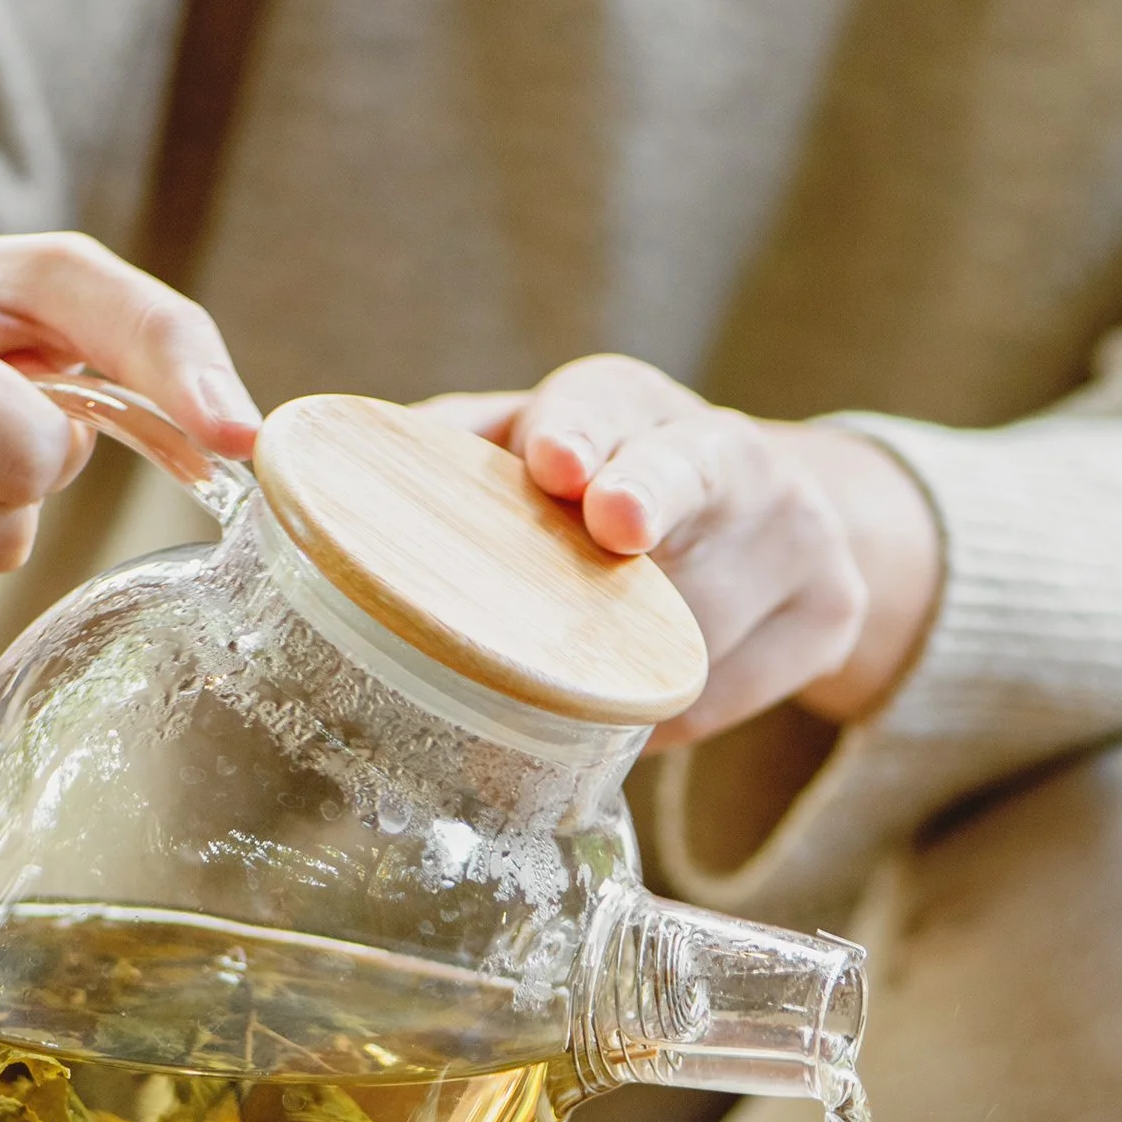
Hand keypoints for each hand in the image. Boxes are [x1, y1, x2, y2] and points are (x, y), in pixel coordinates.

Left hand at [427, 354, 939, 745]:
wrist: (775, 527)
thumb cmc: (605, 494)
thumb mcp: (531, 458)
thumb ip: (441, 460)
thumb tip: (289, 466)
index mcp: (630, 404)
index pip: (605, 405)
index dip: (579, 432)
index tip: (555, 464)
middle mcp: (731, 452)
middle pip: (694, 477)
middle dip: (651, 494)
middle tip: (615, 523)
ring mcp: (798, 534)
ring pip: (702, 615)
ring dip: (630, 660)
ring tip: (577, 685)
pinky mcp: (832, 614)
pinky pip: (726, 693)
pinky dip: (667, 717)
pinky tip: (634, 716)